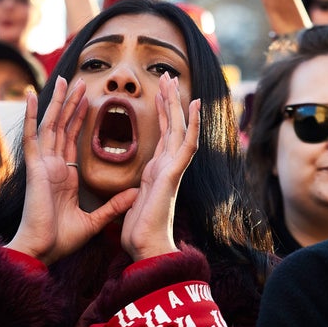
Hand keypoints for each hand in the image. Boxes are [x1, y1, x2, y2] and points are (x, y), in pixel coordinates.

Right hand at [6, 77, 136, 264]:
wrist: (42, 252)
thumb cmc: (60, 240)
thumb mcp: (95, 220)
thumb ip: (113, 205)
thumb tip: (137, 192)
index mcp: (64, 176)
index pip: (72, 139)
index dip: (79, 119)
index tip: (88, 100)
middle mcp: (52, 166)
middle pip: (62, 127)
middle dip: (71, 104)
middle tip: (80, 82)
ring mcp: (42, 165)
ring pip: (50, 125)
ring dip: (58, 102)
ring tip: (66, 80)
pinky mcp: (34, 168)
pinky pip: (31, 137)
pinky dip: (30, 116)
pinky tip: (31, 97)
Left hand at [121, 74, 200, 260]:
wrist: (146, 249)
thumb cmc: (140, 233)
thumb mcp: (134, 205)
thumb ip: (136, 193)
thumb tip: (135, 191)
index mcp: (158, 172)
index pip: (163, 136)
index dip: (162, 113)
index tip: (159, 94)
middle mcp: (167, 167)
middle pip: (172, 127)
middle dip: (169, 101)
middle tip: (167, 76)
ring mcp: (172, 170)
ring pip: (178, 129)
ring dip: (176, 104)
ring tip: (173, 80)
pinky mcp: (172, 175)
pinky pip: (185, 144)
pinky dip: (191, 123)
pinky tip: (194, 104)